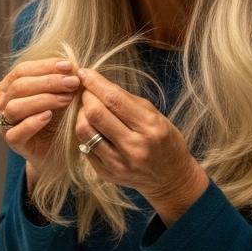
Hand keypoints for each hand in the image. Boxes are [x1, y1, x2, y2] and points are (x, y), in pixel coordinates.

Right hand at [0, 58, 80, 188]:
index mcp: (8, 87)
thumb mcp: (58, 95)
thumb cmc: (56, 120)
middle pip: (19, 86)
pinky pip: (17, 132)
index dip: (45, 66)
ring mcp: (4, 123)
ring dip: (43, 99)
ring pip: (15, 106)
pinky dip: (32, 122)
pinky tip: (49, 116)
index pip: (22, 70)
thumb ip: (60, 81)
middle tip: (73, 82)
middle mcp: (1, 103)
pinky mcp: (11, 142)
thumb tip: (73, 66)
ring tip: (66, 99)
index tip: (69, 66)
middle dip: (49, 81)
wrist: (57, 153)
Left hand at [76, 68, 207, 224]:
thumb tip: (97, 82)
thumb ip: (126, 99)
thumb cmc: (164, 140)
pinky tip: (92, 127)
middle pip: (95, 114)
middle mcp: (134, 147)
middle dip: (85, 96)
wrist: (170, 178)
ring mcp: (118, 163)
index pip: (114, 100)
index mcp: (150, 127)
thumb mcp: (155, 115)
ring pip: (84, 131)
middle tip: (86, 91)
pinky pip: (84, 146)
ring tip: (88, 109)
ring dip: (81, 114)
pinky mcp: (106, 174)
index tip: (84, 72)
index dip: (95, 83)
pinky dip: (85, 132)